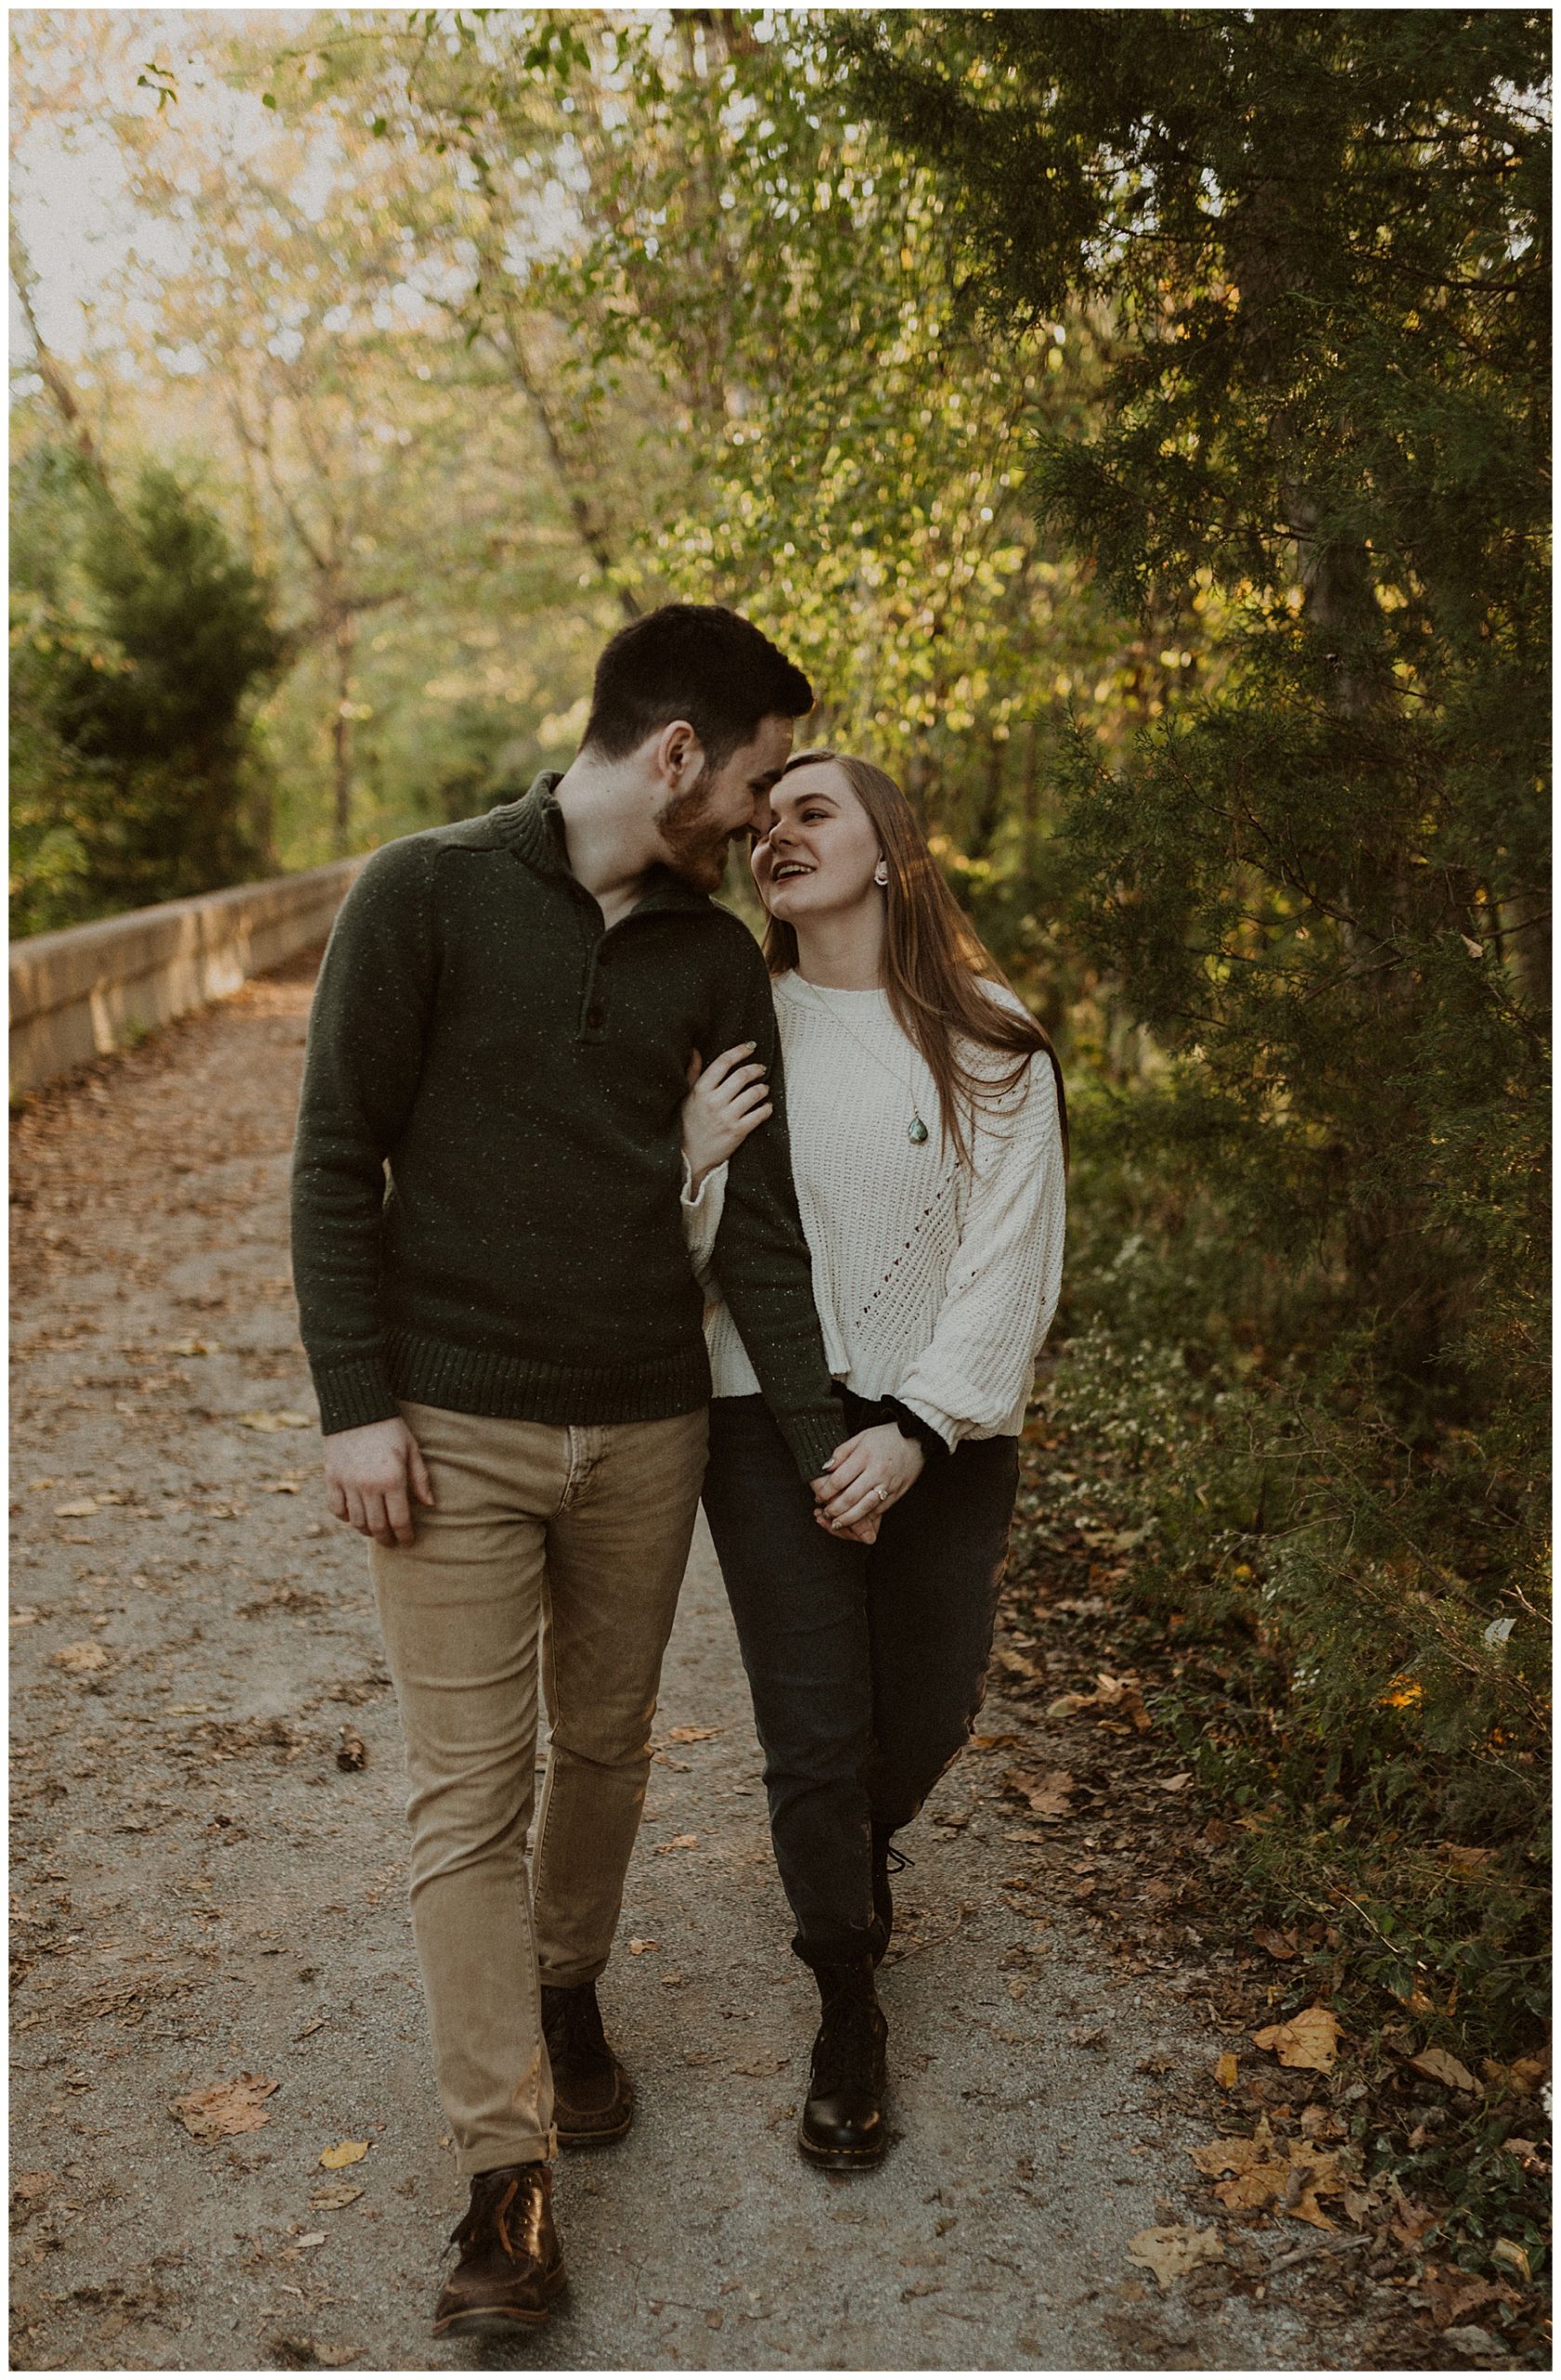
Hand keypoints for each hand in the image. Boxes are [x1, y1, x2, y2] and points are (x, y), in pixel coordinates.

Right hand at [323, 1417, 433, 1547]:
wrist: (357, 1406)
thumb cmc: (390, 1428)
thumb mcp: (411, 1449)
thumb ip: (420, 1479)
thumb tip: (429, 1505)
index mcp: (392, 1479)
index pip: (400, 1520)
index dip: (405, 1535)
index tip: (408, 1541)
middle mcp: (369, 1486)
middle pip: (377, 1526)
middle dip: (386, 1538)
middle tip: (392, 1541)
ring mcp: (348, 1483)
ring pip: (356, 1521)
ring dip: (366, 1530)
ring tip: (375, 1530)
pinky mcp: (332, 1477)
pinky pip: (336, 1508)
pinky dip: (345, 1517)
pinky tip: (354, 1516)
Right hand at [682, 1042, 772, 1190]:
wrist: (690, 1157)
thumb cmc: (688, 1124)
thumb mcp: (687, 1097)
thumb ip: (693, 1073)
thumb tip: (695, 1050)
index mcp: (700, 1090)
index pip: (723, 1063)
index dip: (739, 1051)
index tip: (750, 1046)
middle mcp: (714, 1102)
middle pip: (742, 1076)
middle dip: (755, 1069)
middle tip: (761, 1068)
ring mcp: (726, 1117)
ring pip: (753, 1093)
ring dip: (763, 1088)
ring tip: (763, 1088)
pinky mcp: (738, 1132)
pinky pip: (759, 1115)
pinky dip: (767, 1108)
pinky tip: (767, 1106)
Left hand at [811, 1423, 924, 1534]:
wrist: (917, 1439)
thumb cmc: (887, 1436)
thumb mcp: (861, 1437)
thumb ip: (841, 1453)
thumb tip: (825, 1468)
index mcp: (865, 1456)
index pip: (839, 1480)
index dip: (825, 1492)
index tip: (818, 1497)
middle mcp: (877, 1472)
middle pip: (850, 1498)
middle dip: (834, 1509)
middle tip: (825, 1513)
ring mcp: (888, 1485)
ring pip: (865, 1508)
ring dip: (848, 1519)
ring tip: (836, 1523)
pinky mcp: (897, 1493)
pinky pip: (879, 1510)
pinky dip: (866, 1518)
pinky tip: (857, 1520)